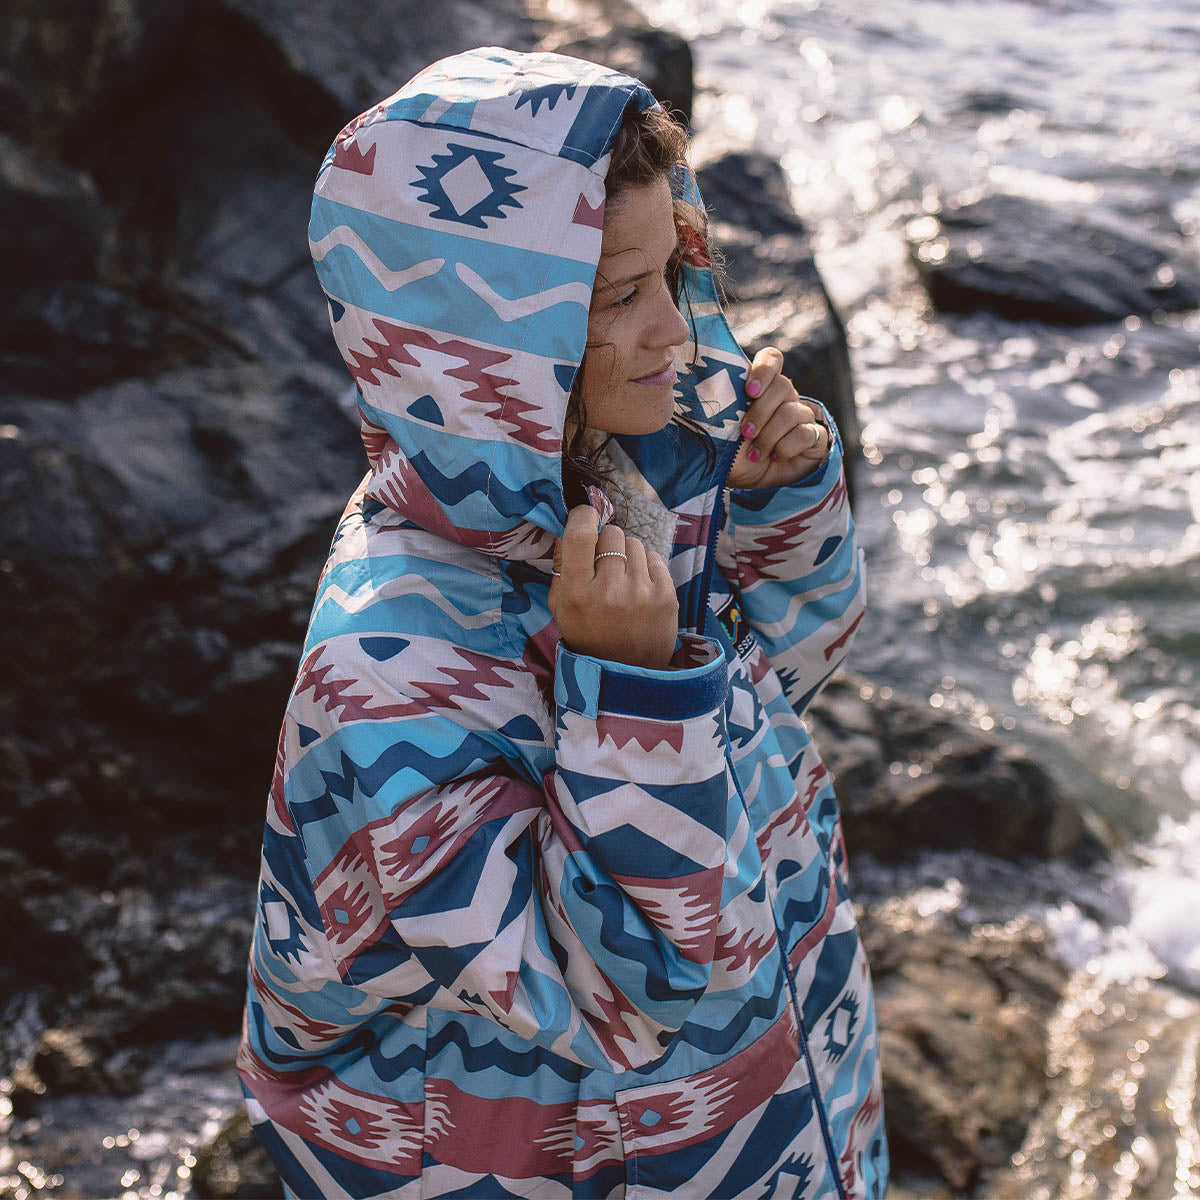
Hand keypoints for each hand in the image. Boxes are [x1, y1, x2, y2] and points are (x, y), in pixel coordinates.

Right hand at [550, 506, 678, 670]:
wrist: (626, 671)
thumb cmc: (588, 633)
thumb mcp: (561, 605)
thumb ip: (562, 566)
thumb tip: (572, 526)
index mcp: (577, 593)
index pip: (580, 536)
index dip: (582, 516)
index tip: (584, 517)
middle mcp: (610, 591)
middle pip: (611, 534)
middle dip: (606, 542)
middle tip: (604, 563)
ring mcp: (641, 594)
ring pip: (634, 543)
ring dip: (626, 555)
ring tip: (622, 579)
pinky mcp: (666, 597)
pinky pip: (654, 557)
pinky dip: (646, 566)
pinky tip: (639, 586)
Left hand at [726, 347, 831, 489]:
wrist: (755, 484)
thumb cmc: (735, 455)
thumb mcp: (722, 433)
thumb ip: (722, 411)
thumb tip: (701, 398)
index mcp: (761, 388)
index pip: (772, 359)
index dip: (764, 370)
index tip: (749, 391)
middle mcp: (784, 397)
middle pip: (782, 385)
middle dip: (760, 412)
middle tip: (745, 433)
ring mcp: (802, 415)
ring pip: (791, 412)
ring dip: (769, 436)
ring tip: (755, 454)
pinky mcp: (815, 435)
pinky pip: (805, 433)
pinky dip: (785, 448)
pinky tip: (775, 457)